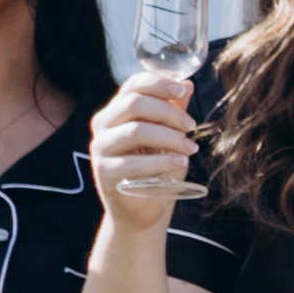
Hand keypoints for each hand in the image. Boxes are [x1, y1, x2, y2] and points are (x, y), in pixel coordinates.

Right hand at [87, 67, 200, 224]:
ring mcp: (101, 148)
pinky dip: (162, 161)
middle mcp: (103, 125)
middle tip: (192, 126)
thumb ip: (174, 110)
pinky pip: (134, 163)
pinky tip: (181, 163)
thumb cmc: (158, 169)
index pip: (134, 85)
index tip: (184, 90)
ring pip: (135, 130)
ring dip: (169, 137)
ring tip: (191, 148)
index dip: (159, 83)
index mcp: (117, 111)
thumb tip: (187, 83)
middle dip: (169, 112)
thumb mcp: (169, 136)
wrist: (144, 209)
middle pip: (134, 103)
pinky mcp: (104, 172)